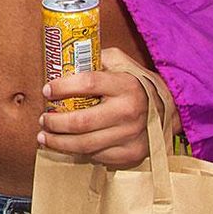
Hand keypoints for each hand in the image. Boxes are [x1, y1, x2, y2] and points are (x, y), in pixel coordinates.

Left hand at [38, 48, 170, 167]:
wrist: (169, 108)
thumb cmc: (137, 82)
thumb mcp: (120, 61)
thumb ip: (96, 58)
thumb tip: (65, 58)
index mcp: (125, 85)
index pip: (87, 84)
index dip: (62, 87)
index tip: (46, 90)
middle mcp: (128, 111)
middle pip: (81, 121)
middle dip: (55, 122)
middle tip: (43, 118)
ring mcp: (130, 135)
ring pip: (85, 144)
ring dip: (59, 142)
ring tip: (44, 136)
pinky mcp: (131, 153)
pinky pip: (97, 156)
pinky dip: (79, 152)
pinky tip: (68, 145)